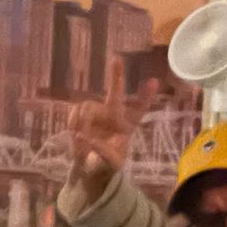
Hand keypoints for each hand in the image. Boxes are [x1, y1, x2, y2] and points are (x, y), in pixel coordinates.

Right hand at [66, 59, 148, 199]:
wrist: (90, 167)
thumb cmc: (106, 165)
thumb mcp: (110, 164)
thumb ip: (102, 153)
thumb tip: (85, 138)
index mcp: (127, 126)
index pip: (138, 109)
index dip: (145, 97)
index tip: (154, 82)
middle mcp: (113, 115)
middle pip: (115, 93)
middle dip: (116, 76)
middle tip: (116, 59)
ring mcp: (97, 113)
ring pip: (87, 107)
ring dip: (82, 122)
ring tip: (80, 138)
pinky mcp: (82, 114)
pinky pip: (74, 112)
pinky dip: (72, 123)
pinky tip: (74, 134)